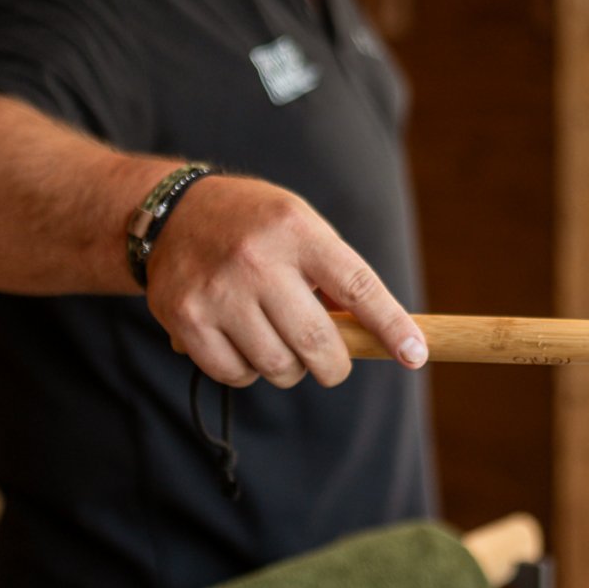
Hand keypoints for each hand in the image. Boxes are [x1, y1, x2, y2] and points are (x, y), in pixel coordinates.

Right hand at [143, 175, 427, 387]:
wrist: (173, 212)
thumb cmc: (255, 227)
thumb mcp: (301, 228)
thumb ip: (335, 277)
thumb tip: (375, 339)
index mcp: (296, 231)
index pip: (357, 287)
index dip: (391, 326)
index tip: (415, 355)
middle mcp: (257, 260)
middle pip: (317, 342)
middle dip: (334, 365)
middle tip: (332, 363)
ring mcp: (218, 292)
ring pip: (277, 366)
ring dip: (287, 368)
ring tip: (276, 339)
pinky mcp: (186, 319)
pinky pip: (236, 375)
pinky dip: (247, 372)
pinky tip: (241, 343)